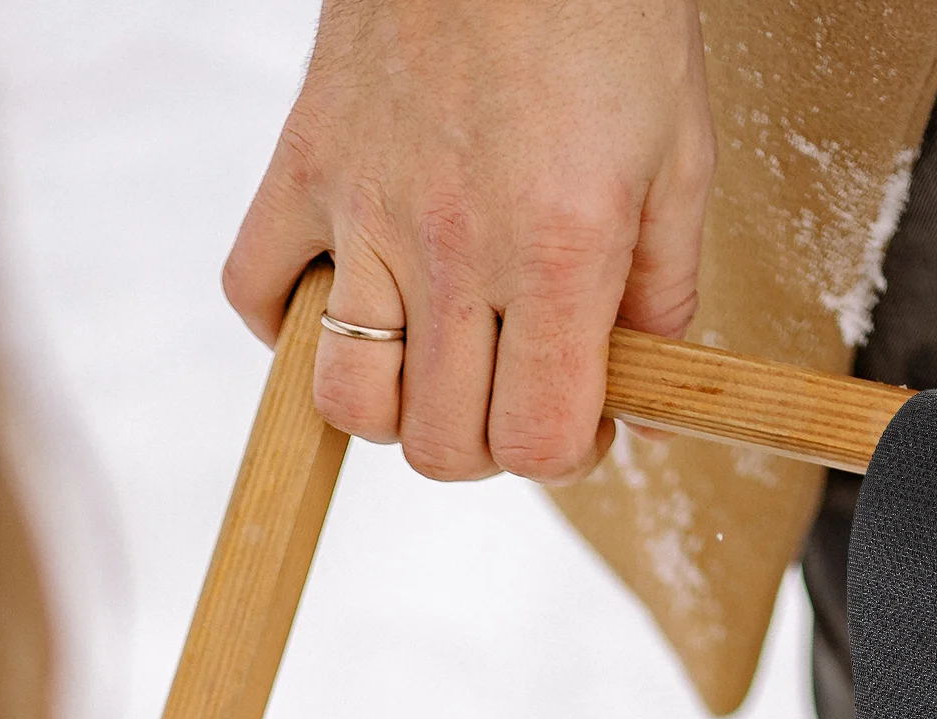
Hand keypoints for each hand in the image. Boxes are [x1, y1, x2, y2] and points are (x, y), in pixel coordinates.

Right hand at [224, 0, 714, 483]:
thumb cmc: (607, 13)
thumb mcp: (680, 160)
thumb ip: (663, 296)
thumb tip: (640, 398)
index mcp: (557, 255)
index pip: (534, 441)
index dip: (564, 455)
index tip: (579, 421)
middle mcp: (453, 249)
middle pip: (440, 444)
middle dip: (488, 444)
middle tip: (515, 390)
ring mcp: (363, 210)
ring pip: (345, 398)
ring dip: (395, 411)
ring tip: (436, 363)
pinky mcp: (302, 164)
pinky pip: (255, 292)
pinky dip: (290, 326)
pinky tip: (351, 305)